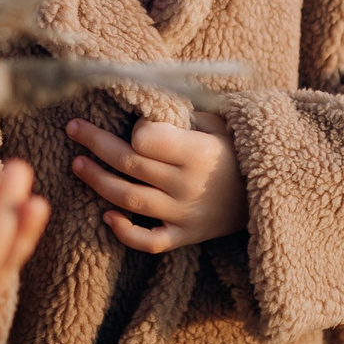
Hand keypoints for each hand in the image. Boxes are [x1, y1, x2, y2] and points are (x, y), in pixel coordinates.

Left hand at [66, 109, 245, 253]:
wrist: (270, 195)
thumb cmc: (238, 151)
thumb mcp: (220, 124)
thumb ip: (184, 115)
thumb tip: (143, 102)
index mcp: (198, 152)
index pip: (147, 140)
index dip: (134, 128)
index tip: (134, 123)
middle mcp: (187, 185)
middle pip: (129, 163)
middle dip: (95, 143)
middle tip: (74, 128)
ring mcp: (184, 215)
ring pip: (129, 200)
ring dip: (97, 181)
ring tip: (77, 164)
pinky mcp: (184, 237)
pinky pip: (149, 241)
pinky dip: (125, 233)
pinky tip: (106, 216)